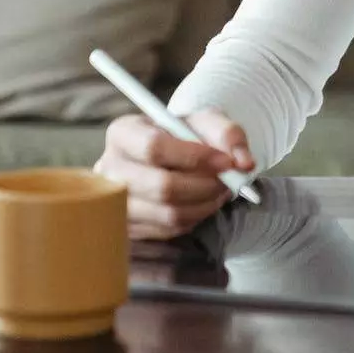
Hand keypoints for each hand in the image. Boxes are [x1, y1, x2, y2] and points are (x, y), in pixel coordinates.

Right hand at [95, 109, 254, 239]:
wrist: (173, 157)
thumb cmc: (185, 135)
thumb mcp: (207, 122)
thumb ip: (228, 134)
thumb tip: (244, 162)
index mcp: (123, 132)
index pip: (154, 147)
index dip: (195, 156)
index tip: (226, 161)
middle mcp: (110, 168)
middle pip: (161, 186)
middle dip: (205, 185)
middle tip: (229, 180)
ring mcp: (114, 203)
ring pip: (168, 213)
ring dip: (205, 204)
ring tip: (220, 190)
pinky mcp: (127, 227)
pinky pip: (168, 230)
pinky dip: (194, 218)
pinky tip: (202, 202)